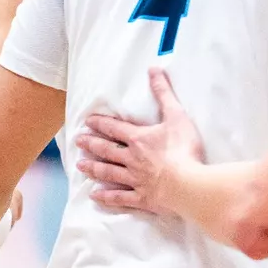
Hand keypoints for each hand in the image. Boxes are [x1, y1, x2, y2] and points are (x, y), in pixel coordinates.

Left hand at [75, 67, 204, 212]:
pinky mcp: (141, 197)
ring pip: (108, 173)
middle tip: (78, 141)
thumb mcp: (176, 116)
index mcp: (138, 139)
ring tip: (80, 166)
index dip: (101, 123)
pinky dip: (106, 197)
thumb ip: (164, 93)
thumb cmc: (184, 149)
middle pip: (107, 150)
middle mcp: (131, 159)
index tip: (87, 122)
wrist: (188, 184)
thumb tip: (154, 70)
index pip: (115, 128)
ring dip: (93, 168)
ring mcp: (135, 180)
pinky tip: (95, 195)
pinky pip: (119, 197)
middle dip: (92, 144)